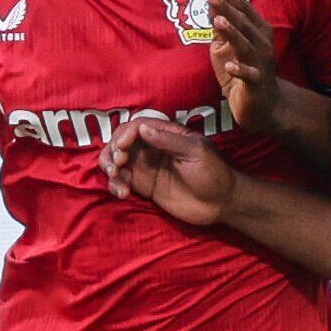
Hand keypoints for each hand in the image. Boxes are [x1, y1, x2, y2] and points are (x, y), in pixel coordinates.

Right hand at [102, 112, 238, 224]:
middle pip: (121, 142)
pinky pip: (123, 181)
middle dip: (112, 150)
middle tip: (117, 164)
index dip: (125, 135)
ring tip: (116, 180)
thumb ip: (169, 141)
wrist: (221, 203)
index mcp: (166, 135)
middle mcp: (153, 148)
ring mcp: (147, 168)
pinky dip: (116, 185)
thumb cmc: (213, 173)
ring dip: (109, 168)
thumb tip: (142, 129)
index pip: (137, 127)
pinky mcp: (145, 187)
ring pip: (117, 162)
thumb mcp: (195, 152)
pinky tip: (122, 193)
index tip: (122, 148)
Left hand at [206, 0, 281, 129]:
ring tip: (218, 20)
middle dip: (228, 8)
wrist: (264, 105)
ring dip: (233, 33)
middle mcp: (262, 43)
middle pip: (244, 23)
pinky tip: (231, 65)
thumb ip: (221, 27)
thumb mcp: (228, 47)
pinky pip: (249, 75)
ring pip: (246, 45)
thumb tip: (210, 3)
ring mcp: (260, 63)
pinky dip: (240, 70)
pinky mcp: (256, 83)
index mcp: (257, 31)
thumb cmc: (244, 71)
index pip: (241, 7)